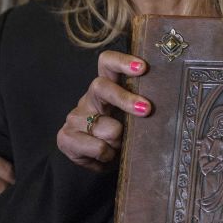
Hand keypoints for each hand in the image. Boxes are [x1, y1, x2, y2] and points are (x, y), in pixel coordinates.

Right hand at [57, 50, 150, 171]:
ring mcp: (75, 117)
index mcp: (106, 88)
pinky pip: (98, 147)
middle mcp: (89, 98)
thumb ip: (138, 107)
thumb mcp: (130, 118)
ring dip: (119, 141)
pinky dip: (108, 155)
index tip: (142, 67)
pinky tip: (105, 156)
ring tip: (118, 146)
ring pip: (108, 127)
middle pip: (101, 87)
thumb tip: (157, 106)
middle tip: (146, 109)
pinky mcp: (65, 137)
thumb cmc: (119, 135)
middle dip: (125, 98)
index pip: (107, 63)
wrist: (96, 161)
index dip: (122, 62)